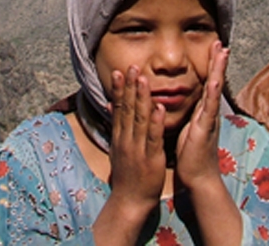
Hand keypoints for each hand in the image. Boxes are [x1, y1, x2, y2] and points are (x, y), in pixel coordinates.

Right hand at [106, 65, 165, 220]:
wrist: (129, 201)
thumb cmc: (126, 175)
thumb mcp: (117, 149)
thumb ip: (116, 127)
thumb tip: (109, 106)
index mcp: (120, 136)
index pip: (118, 108)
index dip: (119, 89)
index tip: (120, 71)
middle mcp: (126, 139)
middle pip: (127, 109)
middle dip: (129, 87)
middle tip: (131, 67)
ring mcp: (137, 147)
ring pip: (139, 118)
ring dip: (141, 98)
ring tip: (143, 79)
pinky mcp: (151, 157)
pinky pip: (153, 137)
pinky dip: (156, 122)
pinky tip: (159, 108)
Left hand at [174, 41, 227, 189]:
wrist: (198, 177)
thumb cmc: (191, 155)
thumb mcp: (189, 128)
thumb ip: (189, 115)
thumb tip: (181, 101)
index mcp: (203, 111)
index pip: (208, 82)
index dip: (211, 64)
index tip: (213, 46)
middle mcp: (209, 111)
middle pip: (215, 80)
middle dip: (217, 61)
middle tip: (221, 41)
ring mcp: (209, 118)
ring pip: (215, 89)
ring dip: (218, 69)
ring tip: (222, 51)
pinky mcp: (205, 128)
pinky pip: (209, 108)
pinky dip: (212, 93)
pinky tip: (214, 80)